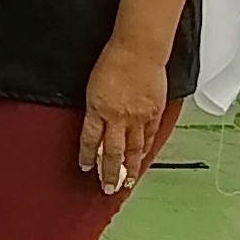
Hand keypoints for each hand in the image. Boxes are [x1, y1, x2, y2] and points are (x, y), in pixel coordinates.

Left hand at [79, 40, 173, 193]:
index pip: (89, 141)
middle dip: (109, 173)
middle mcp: (117, 118)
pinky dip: (145, 150)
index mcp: (98, 109)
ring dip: (129, 168)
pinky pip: (148, 137)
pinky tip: (142, 159)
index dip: (87, 157)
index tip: (85, 168)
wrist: (139, 50)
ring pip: (132, 150)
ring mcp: (138, 117)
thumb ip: (95, 109)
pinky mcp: (154, 113)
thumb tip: (95, 126)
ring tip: (126, 182)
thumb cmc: (113, 60)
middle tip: (108, 189)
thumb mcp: (93, 86)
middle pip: (111, 152)